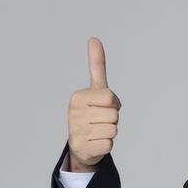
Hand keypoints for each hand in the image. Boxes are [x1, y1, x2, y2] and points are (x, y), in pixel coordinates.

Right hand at [66, 37, 121, 170]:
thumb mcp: (96, 89)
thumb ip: (97, 65)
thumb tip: (94, 38)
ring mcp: (77, 132)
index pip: (111, 99)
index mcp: (77, 98)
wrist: (81, 143)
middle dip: (112, 118)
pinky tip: (95, 143)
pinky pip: (109, 144)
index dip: (113, 103)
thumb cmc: (92, 112)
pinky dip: (106, 145)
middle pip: (114, 114)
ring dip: (110, 131)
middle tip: (100, 120)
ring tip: (97, 130)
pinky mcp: (83, 148)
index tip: (103, 105)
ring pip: (113, 129)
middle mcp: (73, 114)